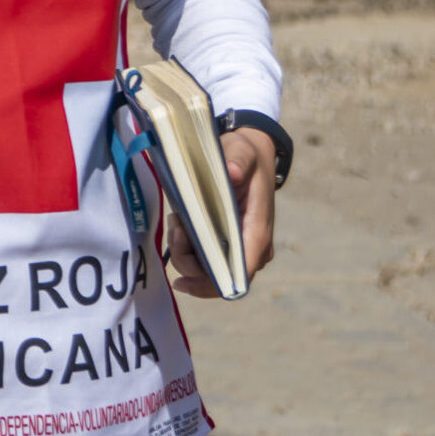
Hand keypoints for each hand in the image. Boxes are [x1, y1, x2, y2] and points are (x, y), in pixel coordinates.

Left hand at [165, 128, 277, 296]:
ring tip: (177, 223)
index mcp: (257, 232)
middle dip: (189, 261)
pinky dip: (185, 246)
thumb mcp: (243, 152)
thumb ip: (237, 162)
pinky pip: (201, 257)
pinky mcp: (223, 241)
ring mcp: (236, 246)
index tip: (184, 279)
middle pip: (217, 277)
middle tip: (176, 230)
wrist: (248, 154)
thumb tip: (232, 172)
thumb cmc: (247, 156)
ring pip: (205, 269)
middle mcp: (250, 247)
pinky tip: (178, 225)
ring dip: (183, 252)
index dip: (213, 283)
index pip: (241, 273)